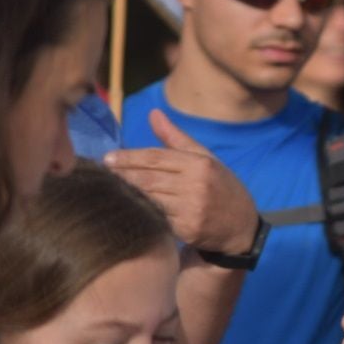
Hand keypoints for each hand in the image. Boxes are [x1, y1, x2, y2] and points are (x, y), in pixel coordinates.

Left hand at [104, 109, 257, 253]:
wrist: (241, 226)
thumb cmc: (220, 187)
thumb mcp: (205, 159)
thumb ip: (176, 138)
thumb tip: (153, 114)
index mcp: (200, 164)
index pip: (157, 157)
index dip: (130, 157)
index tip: (108, 158)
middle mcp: (197, 185)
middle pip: (149, 178)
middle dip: (123, 175)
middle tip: (102, 173)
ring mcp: (192, 209)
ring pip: (150, 198)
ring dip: (128, 194)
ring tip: (110, 188)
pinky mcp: (188, 230)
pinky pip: (157, 218)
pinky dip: (141, 212)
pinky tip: (127, 208)